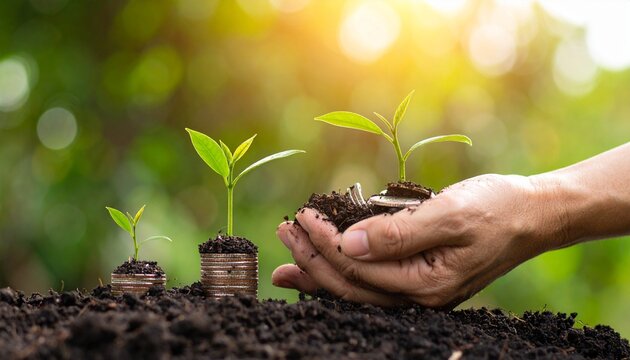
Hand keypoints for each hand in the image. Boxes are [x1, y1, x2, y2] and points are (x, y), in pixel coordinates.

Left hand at [272, 174, 566, 307]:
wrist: (531, 214)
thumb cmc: (496, 209)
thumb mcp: (449, 214)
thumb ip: (398, 233)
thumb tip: (348, 243)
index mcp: (424, 284)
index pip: (357, 266)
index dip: (324, 241)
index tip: (302, 214)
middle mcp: (417, 297)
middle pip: (348, 283)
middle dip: (311, 257)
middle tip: (284, 229)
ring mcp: (416, 291)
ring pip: (354, 288)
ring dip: (318, 269)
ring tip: (286, 257)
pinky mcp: (416, 278)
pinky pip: (369, 281)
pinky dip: (341, 271)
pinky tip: (319, 264)